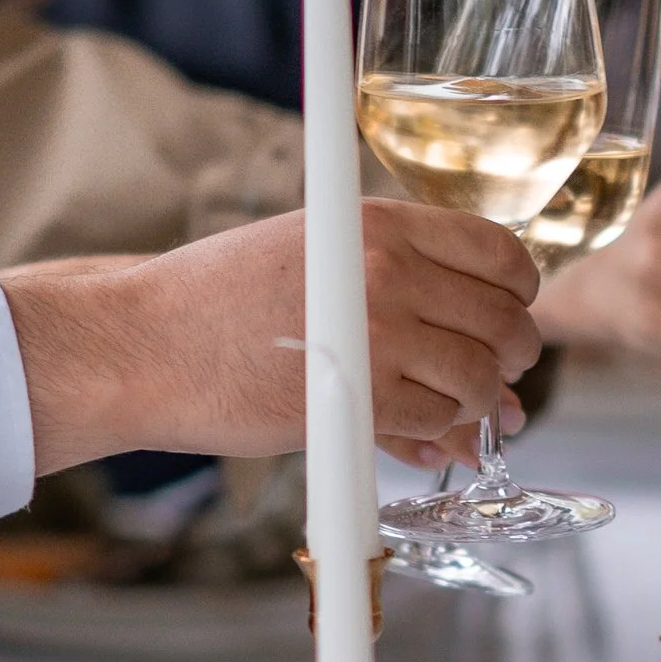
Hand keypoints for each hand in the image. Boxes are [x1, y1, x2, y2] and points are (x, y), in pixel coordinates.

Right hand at [8, 202, 540, 472]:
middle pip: (504, 321)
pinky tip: (415, 436)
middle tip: (492, 378)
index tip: (504, 315)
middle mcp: (390, 271)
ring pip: (480, 379)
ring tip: (446, 409)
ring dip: (475, 404)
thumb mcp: (317, 257)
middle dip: (509, 359)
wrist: (143, 345)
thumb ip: (405, 289)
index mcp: (382, 224)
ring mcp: (379, 335)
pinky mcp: (360, 398)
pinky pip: (437, 423)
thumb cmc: (220, 302)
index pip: (502, 253)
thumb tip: (486, 352)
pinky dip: (436, 437)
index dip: (517, 293)